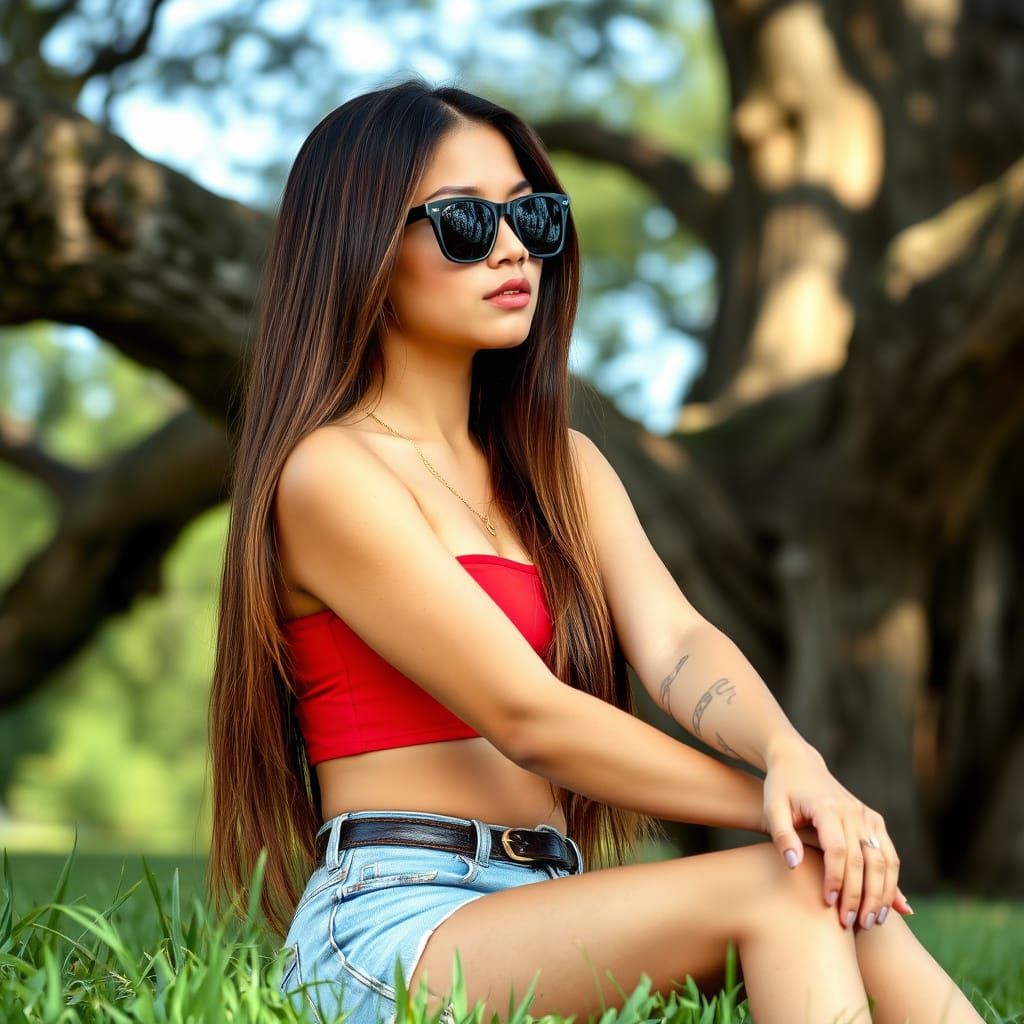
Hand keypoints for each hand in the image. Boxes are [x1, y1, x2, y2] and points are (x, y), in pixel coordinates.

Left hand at [760, 737, 911, 929]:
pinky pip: (889, 855)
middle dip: (858, 896)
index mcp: (826, 806)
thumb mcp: (772, 808)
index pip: (837, 850)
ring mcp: (867, 815)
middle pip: (863, 860)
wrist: (798, 762)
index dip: (834, 880)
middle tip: (849, 924)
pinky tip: (889, 906)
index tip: (827, 903)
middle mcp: (852, 810)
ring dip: (881, 894)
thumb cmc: (780, 789)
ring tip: (871, 922)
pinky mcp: (874, 821)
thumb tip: (795, 865)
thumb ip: (782, 836)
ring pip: (883, 861)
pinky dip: (892, 882)